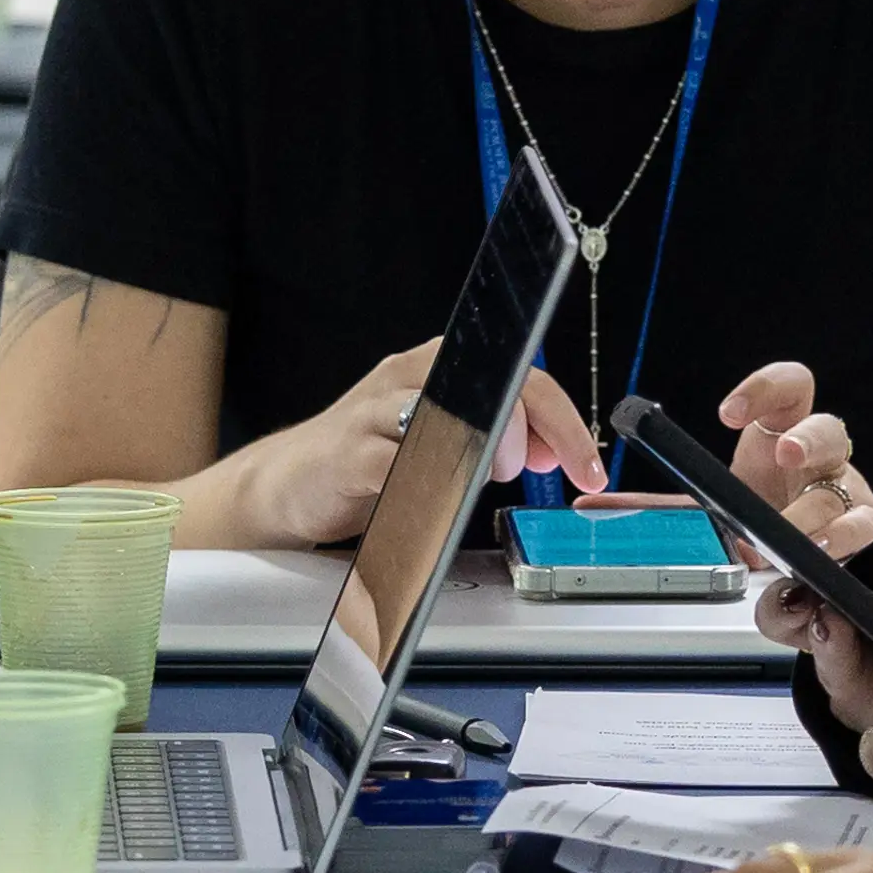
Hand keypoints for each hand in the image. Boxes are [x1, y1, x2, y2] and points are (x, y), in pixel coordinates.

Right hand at [238, 339, 605, 546]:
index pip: (520, 375)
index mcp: (439, 369)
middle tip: (536, 469)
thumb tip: (548, 451)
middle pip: (492, 382)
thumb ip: (490, 440)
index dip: (562, 418)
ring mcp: (375, 412)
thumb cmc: (365, 461)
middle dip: (533, 426)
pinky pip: (398, 463)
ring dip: (486, 445)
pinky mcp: (349, 453)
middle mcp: (409, 378)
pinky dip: (429, 485)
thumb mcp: (437, 444)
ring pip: (447, 412)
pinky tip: (445, 503)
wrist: (286, 483)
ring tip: (497, 475)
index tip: (587, 465)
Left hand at [713, 361, 872, 548]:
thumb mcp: (738, 490)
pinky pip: (863, 526)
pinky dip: (841, 539)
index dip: (764, 389)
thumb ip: (727, 504)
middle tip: (785, 454)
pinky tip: (819, 551)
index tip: (730, 413)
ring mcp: (847, 487)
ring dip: (812, 511)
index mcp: (788, 427)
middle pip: (826, 431)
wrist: (798, 536)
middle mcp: (823, 452)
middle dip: (806, 440)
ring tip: (788, 530)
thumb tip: (719, 536)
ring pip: (843, 488)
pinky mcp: (864, 521)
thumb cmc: (766, 501)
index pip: (789, 388)